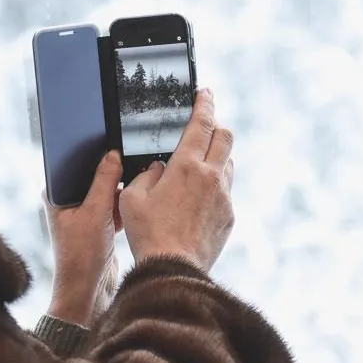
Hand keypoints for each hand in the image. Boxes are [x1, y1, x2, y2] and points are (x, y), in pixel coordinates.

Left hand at [45, 150, 123, 325]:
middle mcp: (68, 201)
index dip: (89, 149)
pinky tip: (137, 201)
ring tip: (135, 183)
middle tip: (129, 159)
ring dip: (120, 188)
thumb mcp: (95, 213)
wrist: (89, 292)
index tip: (107, 136)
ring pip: (107, 188)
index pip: (71, 162)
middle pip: (92, 174)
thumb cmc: (81, 257)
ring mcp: (85, 212)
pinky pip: (115, 204)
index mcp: (56, 194)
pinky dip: (125, 203)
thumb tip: (113, 153)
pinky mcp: (100, 223)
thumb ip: (104, 181)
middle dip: (111, 170)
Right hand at [120, 88, 235, 272]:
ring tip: (198, 165)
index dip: (204, 103)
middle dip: (216, 125)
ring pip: (228, 164)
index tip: (205, 92)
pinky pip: (225, 192)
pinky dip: (215, 186)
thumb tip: (158, 169)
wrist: (173, 269)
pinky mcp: (229, 216)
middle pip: (225, 137)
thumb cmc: (148, 233)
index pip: (202, 123)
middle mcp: (211, 177)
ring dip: (217, 157)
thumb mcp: (133, 198)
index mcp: (187, 166)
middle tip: (204, 125)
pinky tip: (199, 199)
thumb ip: (146, 175)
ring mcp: (224, 197)